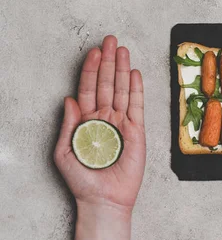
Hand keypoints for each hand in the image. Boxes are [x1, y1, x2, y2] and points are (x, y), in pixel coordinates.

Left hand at [54, 36, 145, 211]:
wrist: (103, 199)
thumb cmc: (82, 180)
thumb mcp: (64, 152)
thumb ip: (68, 125)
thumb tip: (68, 99)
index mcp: (86, 120)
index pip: (88, 88)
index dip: (91, 70)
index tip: (93, 51)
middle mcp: (105, 118)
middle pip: (107, 83)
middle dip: (108, 61)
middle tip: (110, 40)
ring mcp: (122, 123)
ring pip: (123, 90)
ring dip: (122, 69)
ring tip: (122, 50)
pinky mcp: (137, 132)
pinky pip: (138, 106)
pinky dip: (137, 89)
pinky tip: (135, 73)